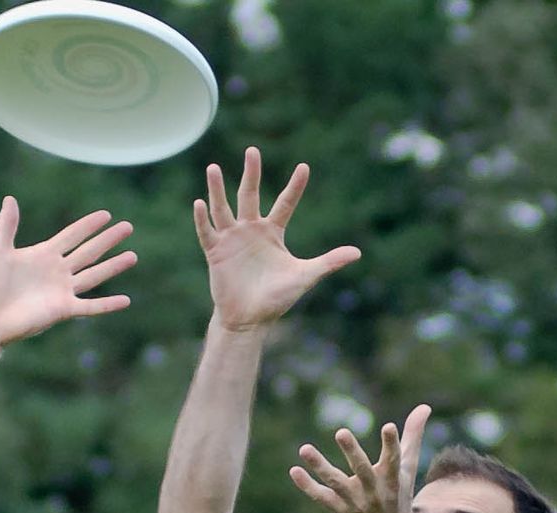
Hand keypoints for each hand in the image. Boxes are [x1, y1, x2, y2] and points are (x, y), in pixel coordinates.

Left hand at [0, 198, 135, 345]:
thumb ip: (6, 225)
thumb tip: (10, 198)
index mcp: (44, 254)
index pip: (72, 236)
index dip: (88, 225)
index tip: (106, 215)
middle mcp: (57, 271)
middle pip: (88, 252)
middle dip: (108, 240)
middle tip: (128, 227)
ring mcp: (61, 291)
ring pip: (94, 275)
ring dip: (113, 266)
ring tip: (133, 256)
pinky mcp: (62, 310)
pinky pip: (90, 307)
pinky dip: (107, 304)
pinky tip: (126, 300)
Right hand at [195, 148, 360, 331]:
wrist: (249, 319)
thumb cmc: (276, 299)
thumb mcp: (305, 276)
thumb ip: (329, 262)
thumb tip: (358, 253)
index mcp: (273, 233)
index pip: (286, 204)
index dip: (295, 187)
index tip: (304, 167)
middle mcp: (251, 230)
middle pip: (250, 195)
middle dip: (251, 173)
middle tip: (252, 150)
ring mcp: (231, 240)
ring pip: (223, 208)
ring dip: (217, 189)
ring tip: (213, 168)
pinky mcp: (215, 252)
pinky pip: (206, 232)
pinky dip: (201, 218)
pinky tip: (199, 202)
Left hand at [290, 405, 431, 512]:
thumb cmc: (398, 496)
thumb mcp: (406, 468)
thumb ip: (412, 436)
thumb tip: (424, 406)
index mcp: (391, 479)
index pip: (393, 459)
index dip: (391, 443)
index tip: (388, 426)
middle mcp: (373, 491)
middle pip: (362, 469)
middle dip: (352, 451)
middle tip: (341, 432)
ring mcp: (355, 502)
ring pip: (335, 482)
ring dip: (319, 466)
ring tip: (304, 448)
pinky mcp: (340, 511)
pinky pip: (321, 497)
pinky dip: (307, 485)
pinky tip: (294, 470)